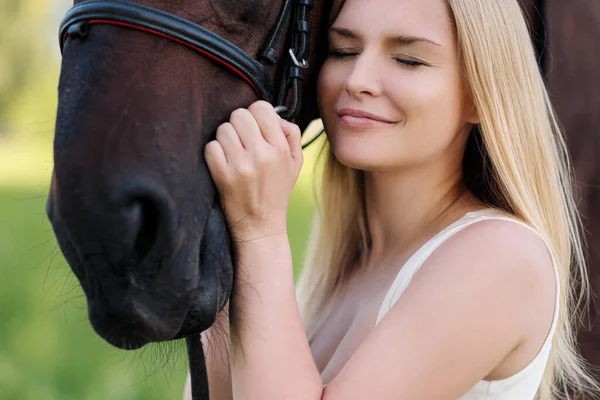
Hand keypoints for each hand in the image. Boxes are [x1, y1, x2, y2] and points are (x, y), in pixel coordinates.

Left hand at [204, 100, 302, 238]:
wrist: (261, 225)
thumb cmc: (277, 191)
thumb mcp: (295, 163)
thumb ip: (292, 134)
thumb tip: (276, 116)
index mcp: (279, 148)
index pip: (261, 108)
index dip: (255, 114)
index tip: (254, 126)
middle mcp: (261, 154)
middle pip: (239, 115)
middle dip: (239, 125)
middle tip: (242, 140)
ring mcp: (240, 165)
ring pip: (223, 129)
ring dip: (226, 139)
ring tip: (233, 153)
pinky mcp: (222, 175)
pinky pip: (210, 147)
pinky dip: (214, 152)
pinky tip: (224, 162)